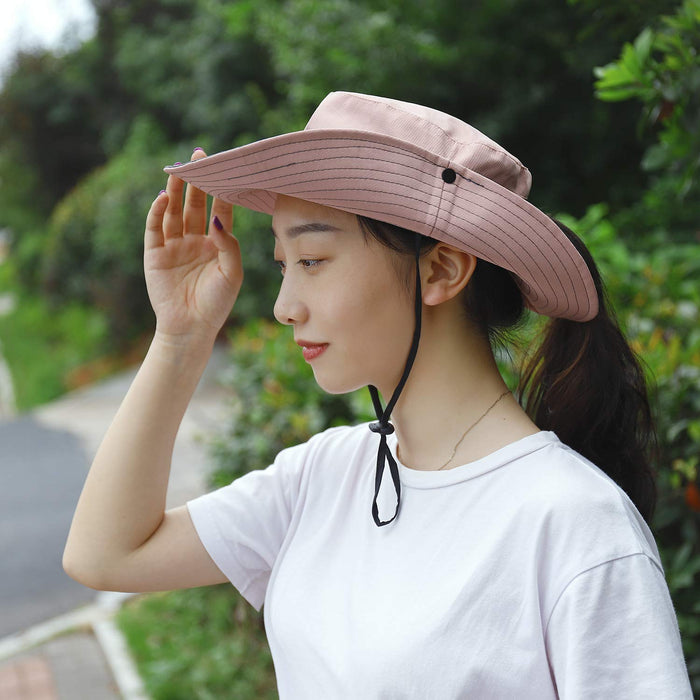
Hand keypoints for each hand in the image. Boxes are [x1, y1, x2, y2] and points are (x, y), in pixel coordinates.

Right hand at [144, 149, 242, 344]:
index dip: (221, 191)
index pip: (220, 211)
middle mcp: (195, 241)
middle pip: (196, 205)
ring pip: (175, 212)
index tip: (224, 169)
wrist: (191, 328)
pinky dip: (158, 212)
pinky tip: (164, 198)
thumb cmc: (216, 303)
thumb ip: (228, 244)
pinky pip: (155, 228)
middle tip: (198, 158)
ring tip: (179, 171)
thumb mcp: (232, 274)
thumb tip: (219, 218)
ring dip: (176, 191)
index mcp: (217, 244)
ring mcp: (174, 246)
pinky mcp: (155, 253)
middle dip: (197, 183)